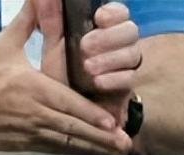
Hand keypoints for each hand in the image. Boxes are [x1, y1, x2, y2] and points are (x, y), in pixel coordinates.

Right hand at [0, 2, 130, 154]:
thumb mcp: (3, 47)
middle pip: (72, 127)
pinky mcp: (28, 145)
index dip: (89, 114)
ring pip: (68, 143)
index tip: (111, 122)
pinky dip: (79, 153)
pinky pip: (58, 150)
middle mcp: (34, 112)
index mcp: (30, 87)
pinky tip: (98, 154)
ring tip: (120, 152)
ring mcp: (31, 132)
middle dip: (100, 137)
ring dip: (95, 148)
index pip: (65, 102)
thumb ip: (25, 25)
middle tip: (126, 143)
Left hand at [37, 0, 140, 125]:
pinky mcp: (128, 87)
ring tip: (88, 68)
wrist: (68, 113)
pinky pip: (130, 78)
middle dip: (109, 37)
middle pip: (131, 31)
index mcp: (103, 29)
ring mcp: (126, 66)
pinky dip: (114, 79)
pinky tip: (98, 82)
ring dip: (110, 59)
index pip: (120, 12)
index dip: (114, 13)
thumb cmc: (61, 75)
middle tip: (85, 46)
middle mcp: (119, 44)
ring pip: (133, 54)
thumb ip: (50, 20)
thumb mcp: (52, 46)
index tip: (98, 18)